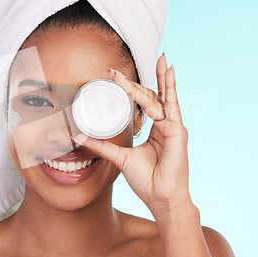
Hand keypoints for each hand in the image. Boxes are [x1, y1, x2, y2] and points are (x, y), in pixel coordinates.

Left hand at [72, 53, 190, 211]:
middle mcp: (166, 124)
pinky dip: (170, 88)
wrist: (161, 198)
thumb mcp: (120, 157)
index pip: (146, 101)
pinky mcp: (178, 131)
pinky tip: (169, 72)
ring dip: (158, 76)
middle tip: (119, 68)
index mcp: (156, 129)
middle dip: (140, 79)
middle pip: (154, 95)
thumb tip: (80, 137)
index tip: (113, 75)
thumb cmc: (147, 180)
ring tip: (159, 58)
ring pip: (161, 97)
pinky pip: (171, 106)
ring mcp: (174, 127)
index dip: (131, 88)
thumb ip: (102, 146)